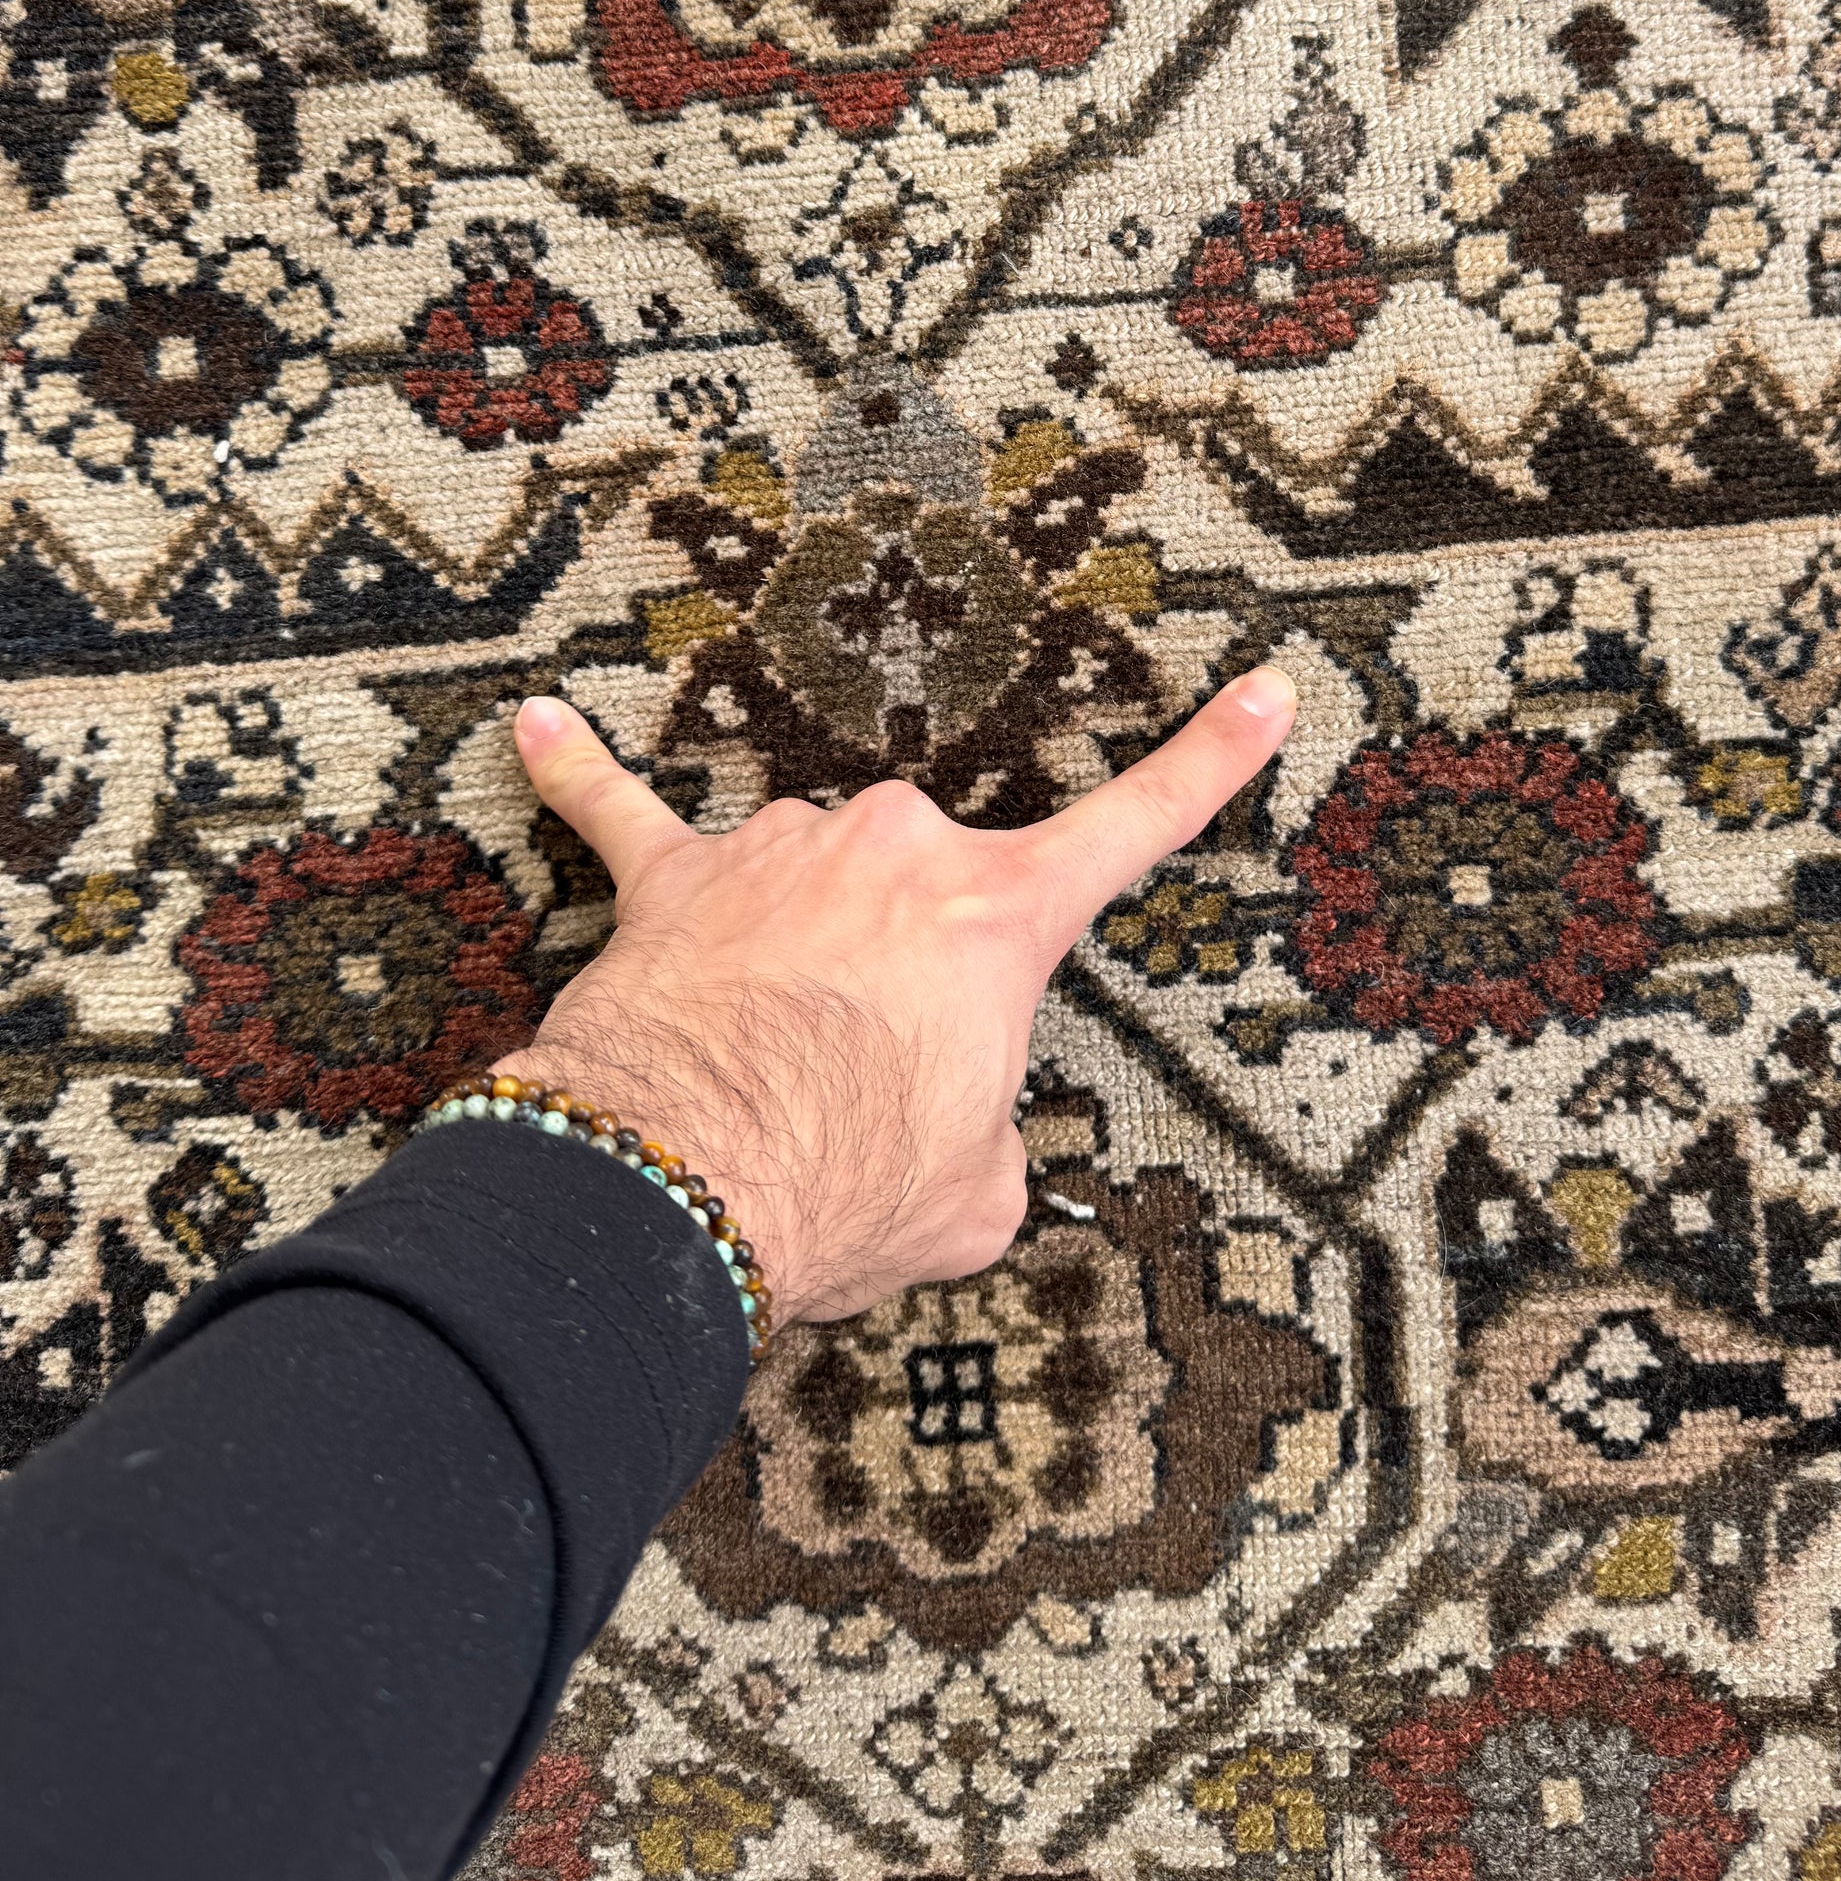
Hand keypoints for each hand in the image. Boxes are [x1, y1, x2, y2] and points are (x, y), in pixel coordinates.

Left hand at [496, 672, 1295, 1322]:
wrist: (682, 1187)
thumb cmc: (843, 1188)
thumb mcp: (979, 1191)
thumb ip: (982, 1120)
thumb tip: (948, 1119)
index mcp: (998, 916)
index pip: (1140, 826)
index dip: (1216, 760)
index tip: (1267, 689)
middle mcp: (899, 847)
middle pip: (933, 888)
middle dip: (912, 972)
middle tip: (870, 1080)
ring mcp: (780, 850)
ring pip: (813, 881)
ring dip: (801, 957)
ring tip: (766, 1069)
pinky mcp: (671, 880)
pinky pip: (618, 812)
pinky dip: (578, 776)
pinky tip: (534, 726)